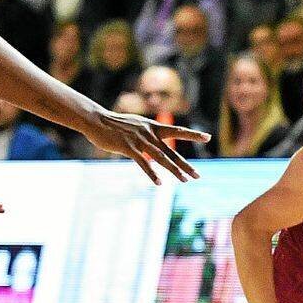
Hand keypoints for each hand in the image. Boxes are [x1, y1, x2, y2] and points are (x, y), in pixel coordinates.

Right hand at [82, 108, 210, 184]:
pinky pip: (143, 163)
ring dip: (174, 171)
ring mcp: (139, 140)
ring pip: (161, 158)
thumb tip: (155, 144)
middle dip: (185, 165)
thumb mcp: (136, 125)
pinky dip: (151, 173)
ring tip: (185, 180)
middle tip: (198, 176)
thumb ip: (147, 134)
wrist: (95, 119)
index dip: (193, 135)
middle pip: (172, 151)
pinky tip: (159, 183)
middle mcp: (149, 133)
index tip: (208, 137)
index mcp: (153, 127)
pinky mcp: (128, 148)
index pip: (178, 131)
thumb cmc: (115, 124)